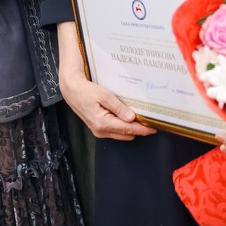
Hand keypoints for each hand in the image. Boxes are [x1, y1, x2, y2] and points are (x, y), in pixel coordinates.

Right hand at [57, 21, 154, 140]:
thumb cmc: (86, 91)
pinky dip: (123, 127)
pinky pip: (115, 132)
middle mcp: (101, 131)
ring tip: (140, 118)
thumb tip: (132, 118)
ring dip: (131, 128)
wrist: (72, 90)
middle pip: (127, 134)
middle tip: (149, 119)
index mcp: (103, 123)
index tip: (154, 128)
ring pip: (122, 135)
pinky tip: (127, 118)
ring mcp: (99, 132)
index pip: (128, 129)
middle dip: (138, 129)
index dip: (142, 129)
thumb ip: (119, 108)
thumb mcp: (104, 96)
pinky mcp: (98, 129)